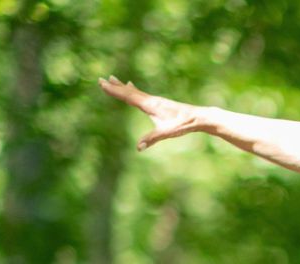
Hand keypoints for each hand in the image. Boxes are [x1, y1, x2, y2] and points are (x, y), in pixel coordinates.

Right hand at [97, 76, 213, 150]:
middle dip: (115, 86)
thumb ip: (152, 139)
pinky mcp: (159, 102)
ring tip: (113, 79)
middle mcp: (151, 100)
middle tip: (101, 79)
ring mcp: (155, 100)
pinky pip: (141, 93)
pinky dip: (133, 89)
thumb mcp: (166, 133)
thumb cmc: (182, 124)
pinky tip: (131, 86)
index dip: (114, 91)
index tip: (102, 84)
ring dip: (122, 86)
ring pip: (134, 91)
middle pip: (129, 91)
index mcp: (149, 105)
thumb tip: (138, 147)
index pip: (128, 96)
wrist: (198, 117)